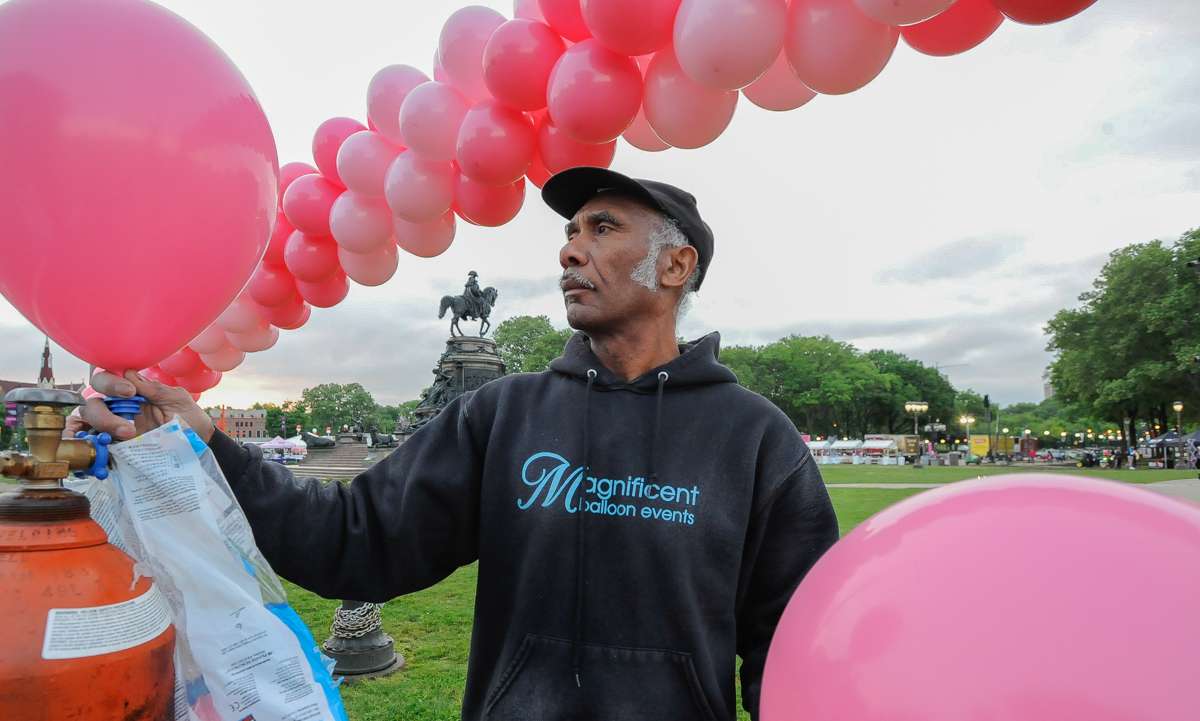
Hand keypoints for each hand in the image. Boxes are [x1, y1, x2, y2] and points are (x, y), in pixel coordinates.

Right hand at [67, 370, 214, 442]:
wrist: (199, 445)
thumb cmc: (189, 418)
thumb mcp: (176, 399)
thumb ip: (154, 388)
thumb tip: (128, 374)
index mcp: (130, 391)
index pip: (104, 379)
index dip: (110, 383)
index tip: (130, 392)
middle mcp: (117, 407)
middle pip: (91, 402)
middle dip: (103, 412)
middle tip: (128, 426)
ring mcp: (113, 427)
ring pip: (86, 421)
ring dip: (100, 426)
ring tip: (126, 435)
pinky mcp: (113, 446)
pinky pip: (90, 445)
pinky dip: (87, 445)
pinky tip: (98, 449)